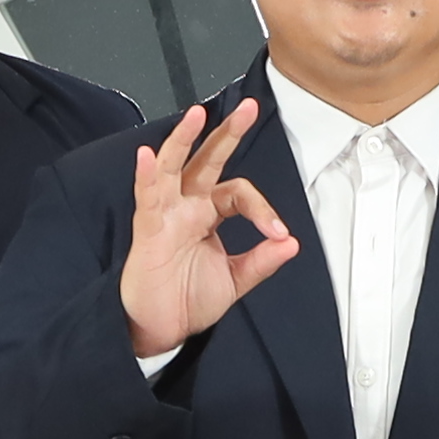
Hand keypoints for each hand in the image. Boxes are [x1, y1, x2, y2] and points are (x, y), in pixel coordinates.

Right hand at [116, 100, 298, 359]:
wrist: (160, 331)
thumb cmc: (187, 300)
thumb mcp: (235, 280)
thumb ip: (261, 261)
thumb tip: (292, 243)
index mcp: (208, 214)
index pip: (238, 193)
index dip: (262, 208)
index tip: (278, 233)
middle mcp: (187, 207)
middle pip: (207, 160)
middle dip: (227, 133)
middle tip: (248, 107)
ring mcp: (165, 215)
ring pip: (173, 167)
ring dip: (183, 139)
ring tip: (195, 114)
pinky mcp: (147, 231)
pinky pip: (146, 199)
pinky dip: (146, 176)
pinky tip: (147, 155)